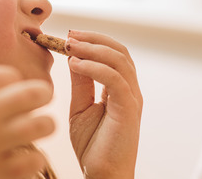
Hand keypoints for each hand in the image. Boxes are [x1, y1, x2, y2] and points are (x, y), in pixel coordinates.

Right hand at [0, 40, 54, 178]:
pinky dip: (33, 159)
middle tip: (31, 108)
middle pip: (37, 92)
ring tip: (29, 133)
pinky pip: (34, 161)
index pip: (10, 74)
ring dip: (41, 127)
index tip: (3, 95)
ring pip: (44, 125)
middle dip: (39, 97)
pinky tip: (19, 159)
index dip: (10, 83)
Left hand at [66, 30, 142, 178]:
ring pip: (119, 60)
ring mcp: (132, 98)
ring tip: (69, 46)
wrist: (103, 175)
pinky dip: (94, 67)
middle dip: (94, 39)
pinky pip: (114, 79)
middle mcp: (130, 90)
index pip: (113, 54)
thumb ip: (80, 83)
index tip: (69, 36)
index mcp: (121, 88)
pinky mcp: (128, 109)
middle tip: (69, 35)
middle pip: (120, 51)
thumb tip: (73, 57)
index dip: (93, 41)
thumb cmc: (93, 147)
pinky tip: (75, 65)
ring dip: (93, 48)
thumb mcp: (80, 108)